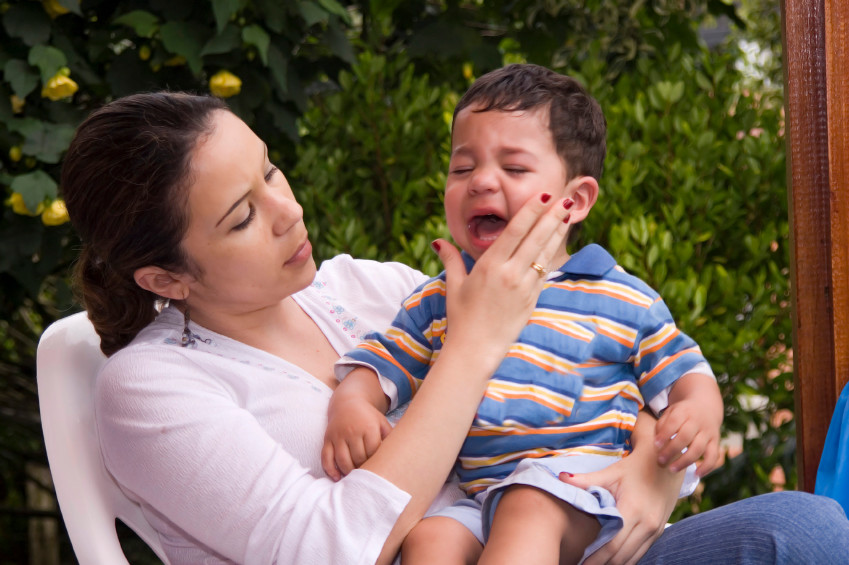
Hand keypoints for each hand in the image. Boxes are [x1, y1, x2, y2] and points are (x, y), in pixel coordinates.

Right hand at [321, 397, 391, 480]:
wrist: (347, 403)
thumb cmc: (368, 417)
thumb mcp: (382, 422)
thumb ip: (390, 437)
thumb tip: (400, 456)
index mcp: (369, 427)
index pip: (373, 452)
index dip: (376, 462)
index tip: (378, 466)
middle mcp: (352, 431)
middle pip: (358, 458)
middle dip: (363, 468)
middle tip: (367, 474)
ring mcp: (338, 435)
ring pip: (342, 460)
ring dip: (348, 472)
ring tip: (355, 477)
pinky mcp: (327, 439)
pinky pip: (326, 458)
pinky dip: (330, 469)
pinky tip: (337, 477)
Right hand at [432, 193, 572, 363]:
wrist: (475, 350)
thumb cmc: (461, 318)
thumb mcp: (453, 286)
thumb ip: (451, 260)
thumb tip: (439, 242)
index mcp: (489, 266)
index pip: (515, 231)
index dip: (531, 212)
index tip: (542, 196)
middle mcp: (509, 274)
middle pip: (536, 238)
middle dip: (552, 216)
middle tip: (566, 198)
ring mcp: (523, 287)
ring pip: (544, 253)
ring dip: (557, 232)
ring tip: (567, 214)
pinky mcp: (532, 299)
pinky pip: (544, 271)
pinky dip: (552, 254)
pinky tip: (558, 242)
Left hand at [560, 412, 683, 564]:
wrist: (666, 462)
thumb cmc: (635, 467)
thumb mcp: (611, 472)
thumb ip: (586, 480)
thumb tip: (561, 478)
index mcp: (633, 510)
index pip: (611, 544)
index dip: (594, 558)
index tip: (580, 563)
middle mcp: (647, 524)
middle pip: (621, 556)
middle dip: (601, 564)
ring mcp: (655, 530)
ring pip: (632, 558)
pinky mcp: (658, 532)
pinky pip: (640, 552)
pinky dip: (626, 559)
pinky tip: (611, 560)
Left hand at [654, 373, 722, 476]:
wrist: (705, 406)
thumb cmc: (682, 413)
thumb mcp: (670, 412)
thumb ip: (662, 425)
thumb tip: (657, 443)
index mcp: (684, 411)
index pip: (674, 422)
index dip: (665, 434)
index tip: (656, 445)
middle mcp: (697, 421)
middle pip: (685, 437)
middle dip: (672, 450)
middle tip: (661, 461)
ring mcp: (708, 432)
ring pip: (698, 448)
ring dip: (685, 461)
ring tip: (672, 469)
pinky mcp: (716, 442)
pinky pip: (713, 456)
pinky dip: (706, 467)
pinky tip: (697, 474)